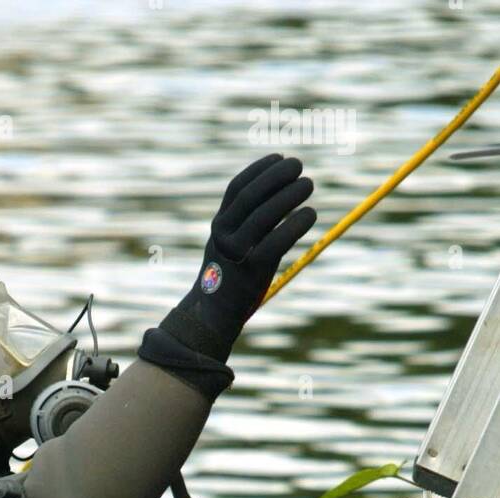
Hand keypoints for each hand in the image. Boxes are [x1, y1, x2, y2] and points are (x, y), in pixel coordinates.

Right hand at [168, 154, 316, 363]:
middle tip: (300, 167)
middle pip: (252, 196)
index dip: (259, 169)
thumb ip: (247, 221)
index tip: (280, 157)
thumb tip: (281, 193)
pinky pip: (276, 241)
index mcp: (219, 225)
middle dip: (277, 176)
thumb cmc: (230, 277)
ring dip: (289, 195)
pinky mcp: (251, 270)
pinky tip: (310, 214)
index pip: (237, 188)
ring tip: (309, 184)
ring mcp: (236, 252)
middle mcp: (224, 235)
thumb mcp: (231, 244)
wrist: (213, 315)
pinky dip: (295, 224)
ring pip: (264, 215)